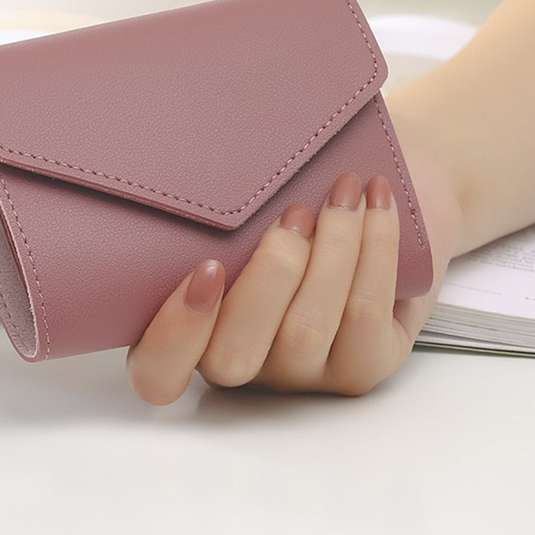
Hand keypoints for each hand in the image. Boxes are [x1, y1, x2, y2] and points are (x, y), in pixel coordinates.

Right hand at [126, 140, 462, 404]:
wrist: (373, 211)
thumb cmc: (292, 201)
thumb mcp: (241, 206)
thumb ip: (209, 206)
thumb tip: (194, 159)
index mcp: (192, 334)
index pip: (158, 372)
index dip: (175, 332)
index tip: (208, 267)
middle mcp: (244, 364)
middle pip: (233, 356)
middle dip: (267, 275)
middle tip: (294, 211)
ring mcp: (302, 374)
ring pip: (304, 330)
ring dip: (330, 249)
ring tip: (343, 190)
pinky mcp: (363, 367)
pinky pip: (364, 316)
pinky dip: (374, 250)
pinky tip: (376, 201)